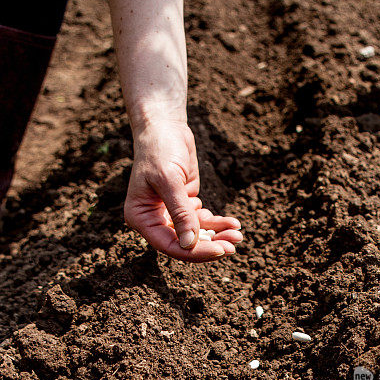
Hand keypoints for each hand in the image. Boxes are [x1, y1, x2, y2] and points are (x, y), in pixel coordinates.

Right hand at [124, 119, 241, 261]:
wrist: (165, 128)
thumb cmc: (159, 150)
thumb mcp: (169, 179)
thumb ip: (180, 212)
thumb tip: (189, 243)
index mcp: (141, 218)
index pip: (169, 245)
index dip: (194, 252)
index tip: (220, 250)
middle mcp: (155, 221)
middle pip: (184, 244)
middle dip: (210, 246)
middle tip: (233, 246)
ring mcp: (171, 215)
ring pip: (196, 235)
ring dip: (218, 236)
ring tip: (238, 235)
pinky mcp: (186, 207)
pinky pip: (203, 222)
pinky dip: (218, 224)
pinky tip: (233, 223)